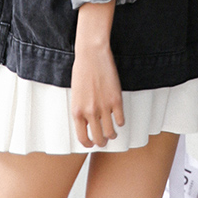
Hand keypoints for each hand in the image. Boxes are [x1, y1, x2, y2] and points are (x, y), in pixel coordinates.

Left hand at [71, 1, 125, 148]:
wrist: (91, 54)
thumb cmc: (82, 71)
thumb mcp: (76, 95)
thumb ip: (81, 110)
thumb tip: (88, 124)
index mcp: (77, 112)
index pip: (82, 138)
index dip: (88, 144)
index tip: (92, 143)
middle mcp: (90, 112)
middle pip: (98, 138)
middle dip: (101, 142)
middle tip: (104, 140)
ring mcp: (104, 107)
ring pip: (111, 132)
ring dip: (112, 134)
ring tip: (113, 132)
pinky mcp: (116, 100)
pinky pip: (120, 119)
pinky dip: (120, 121)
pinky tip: (119, 117)